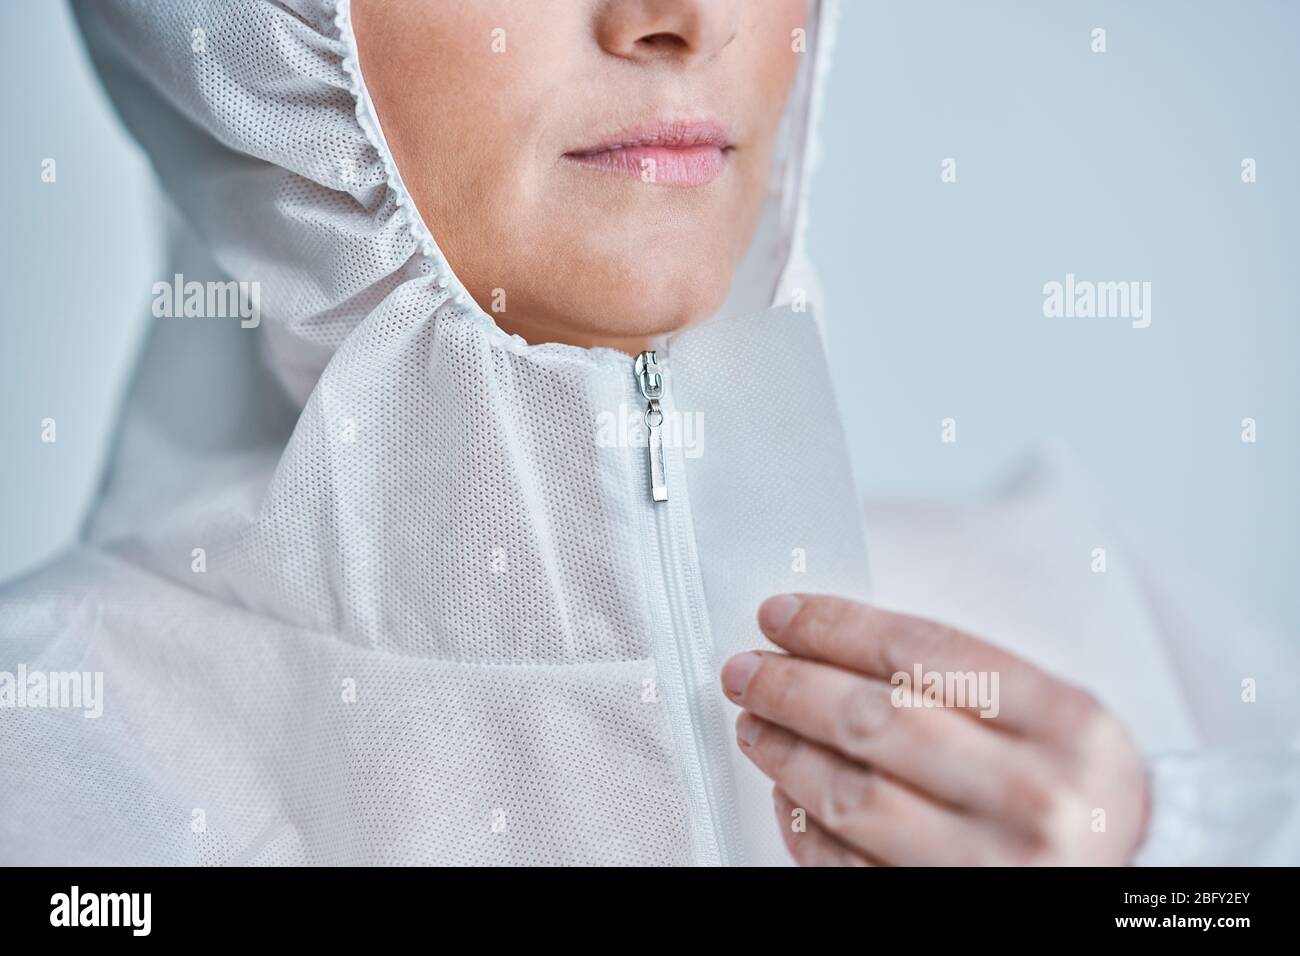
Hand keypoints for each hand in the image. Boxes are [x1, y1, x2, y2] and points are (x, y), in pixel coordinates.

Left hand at [720, 594, 1148, 865]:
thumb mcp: (1056, 717)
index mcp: (1066, 724)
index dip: (835, 626)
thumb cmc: (1078, 788)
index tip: (780, 613)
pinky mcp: (946, 913)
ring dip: (783, 750)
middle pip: (873, 721)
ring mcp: (990, 867)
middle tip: (745, 668)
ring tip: (753, 721)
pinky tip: (785, 789)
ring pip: (849, 795)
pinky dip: (801, 824)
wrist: (1136, 881)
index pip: (922, 653)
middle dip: (789, 685)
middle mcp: (1033, 797)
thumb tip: (832, 643)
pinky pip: (846, 867)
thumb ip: (964, 679)